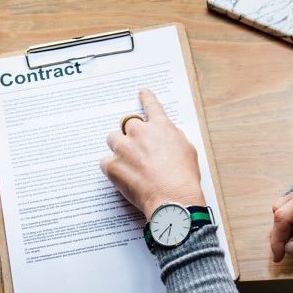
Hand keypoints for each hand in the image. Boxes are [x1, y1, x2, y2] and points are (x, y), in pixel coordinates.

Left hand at [100, 89, 204, 217]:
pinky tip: (122, 177)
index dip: (146, 98)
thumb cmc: (183, 178)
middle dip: (130, 135)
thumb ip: (174, 138)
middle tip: (136, 150)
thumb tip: (166, 137)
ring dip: (118, 148)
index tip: (142, 92)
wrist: (172, 199)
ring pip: (113, 139)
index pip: (151, 106)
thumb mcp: (187, 150)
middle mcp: (139, 132)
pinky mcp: (112, 165)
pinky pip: (105, 162)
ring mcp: (123, 148)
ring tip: (128, 164)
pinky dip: (111, 168)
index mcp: (160, 127)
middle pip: (127, 124)